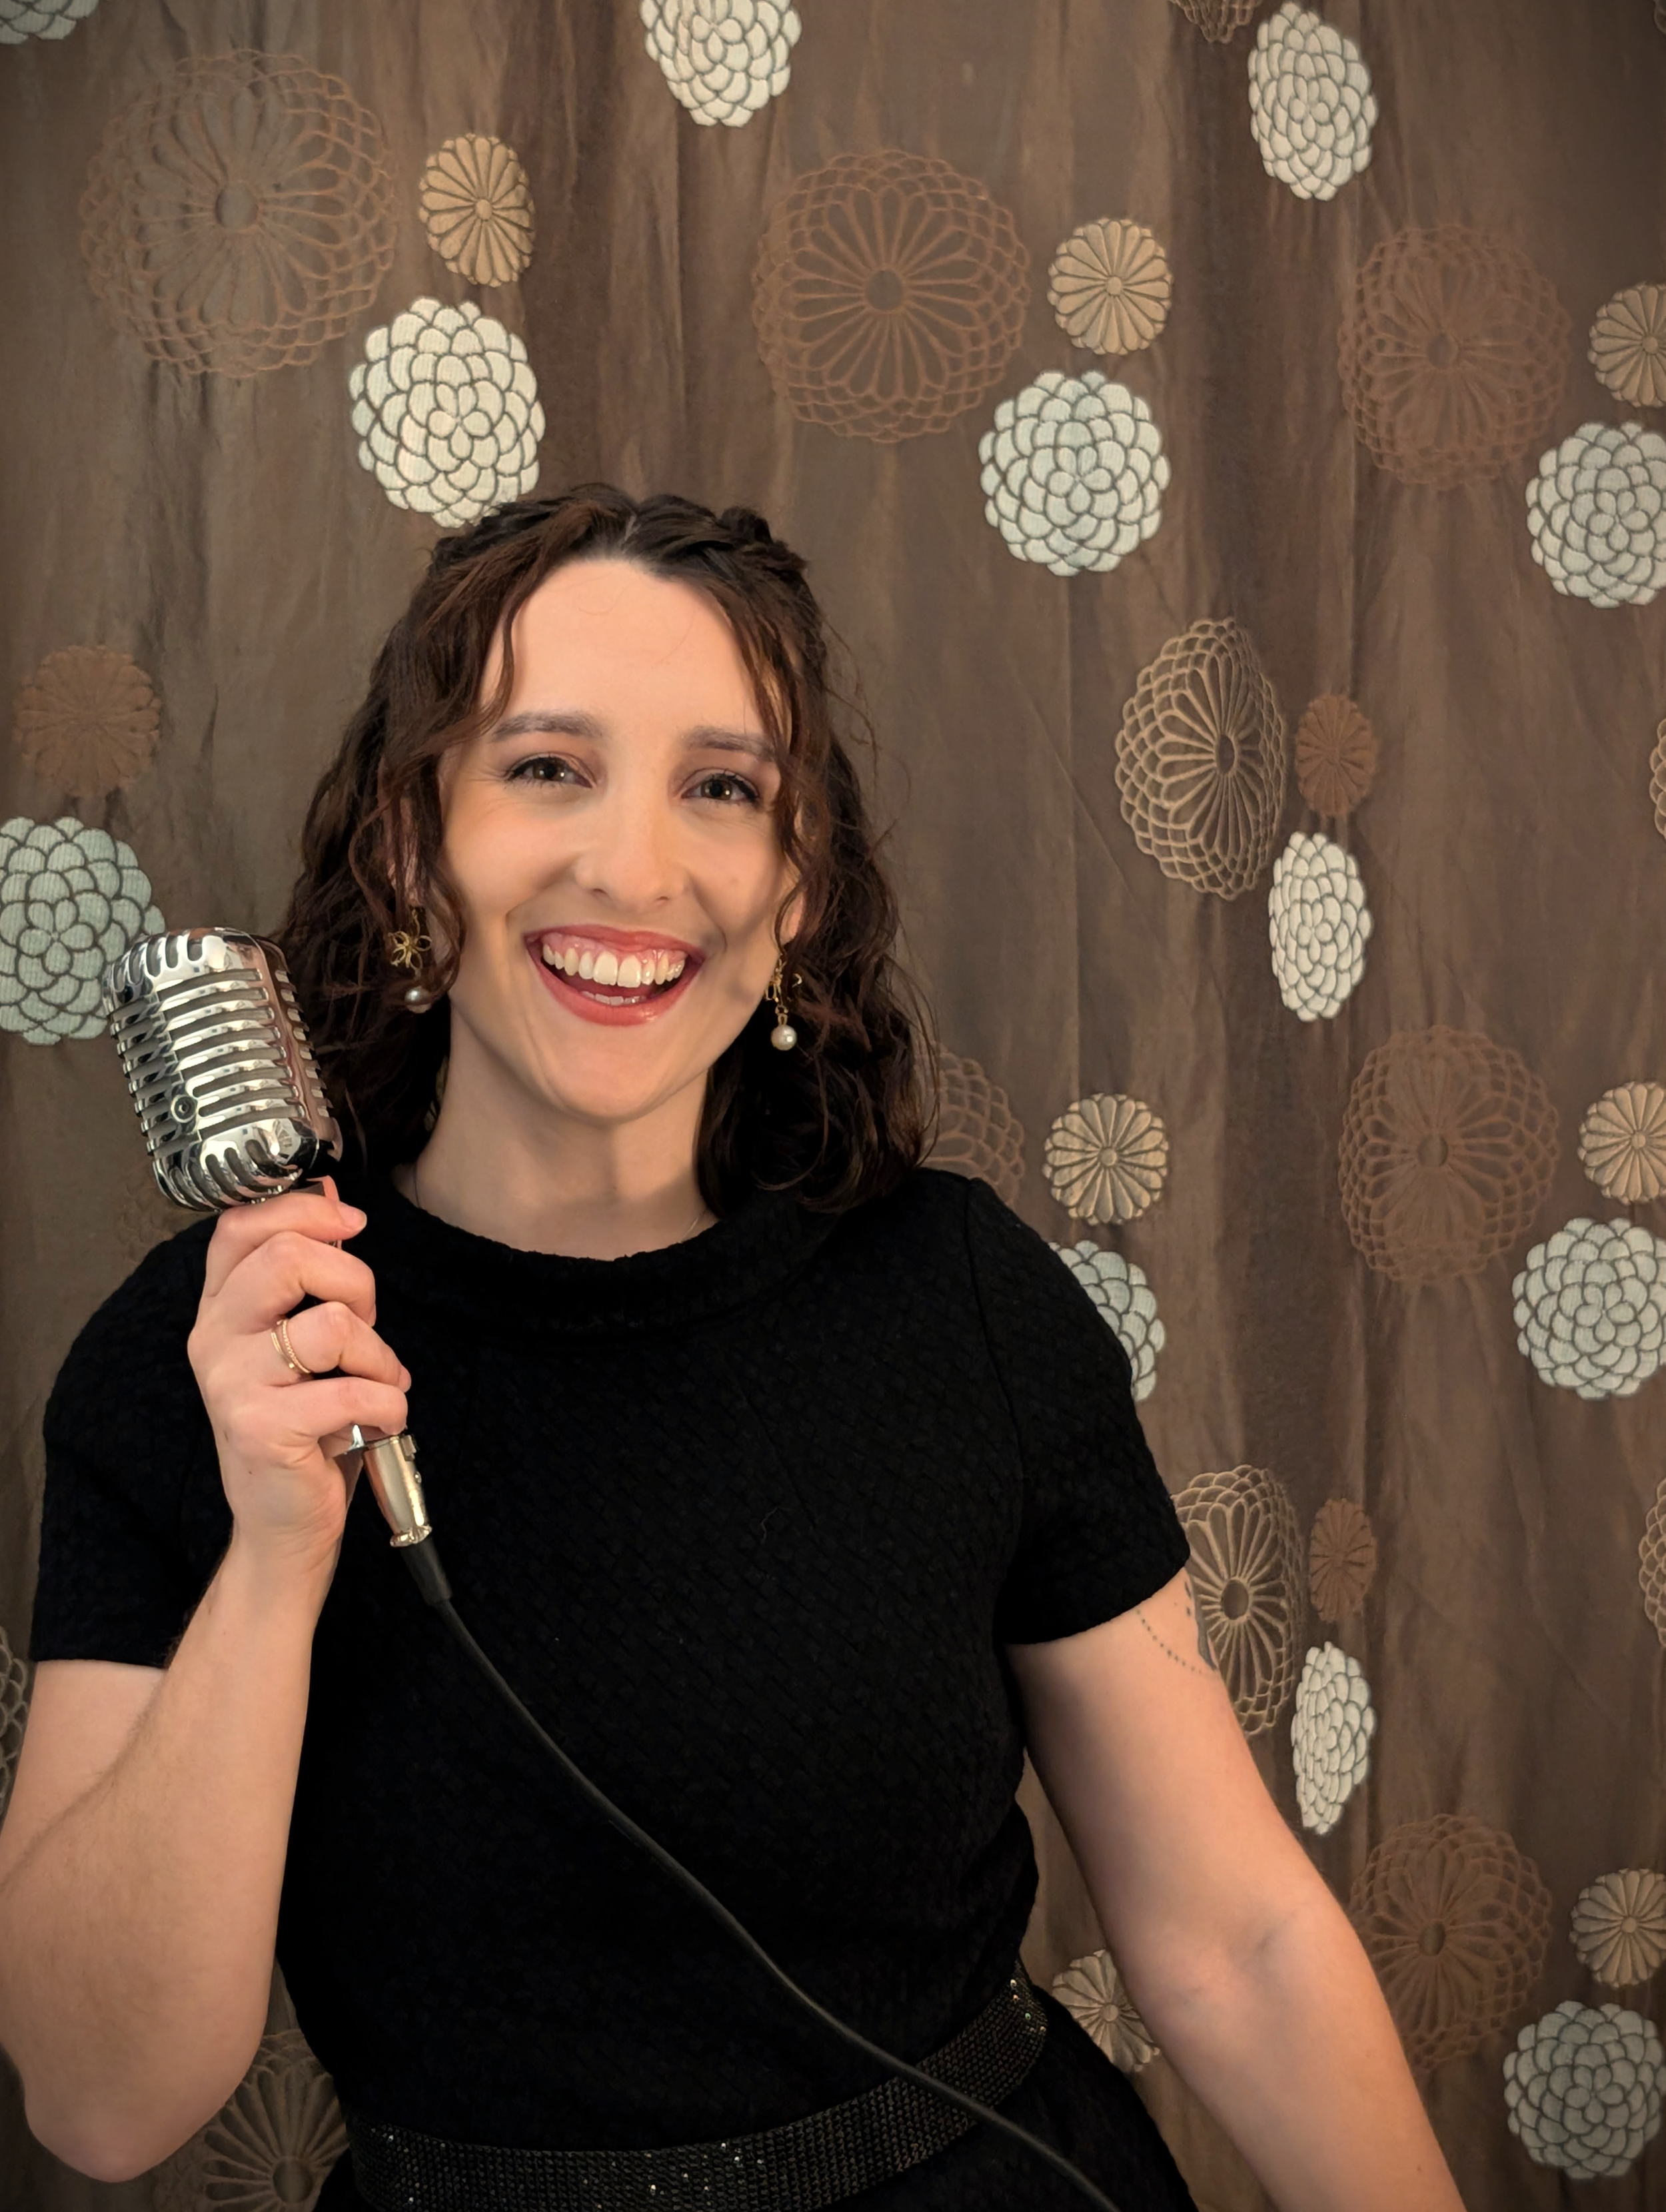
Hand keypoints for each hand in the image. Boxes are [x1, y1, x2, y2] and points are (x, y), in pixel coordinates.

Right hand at [187, 1178, 409, 1581]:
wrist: (283, 1520)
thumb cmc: (303, 1426)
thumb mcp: (304, 1339)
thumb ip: (311, 1273)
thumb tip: (332, 1195)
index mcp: (220, 1308)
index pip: (241, 1226)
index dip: (304, 1210)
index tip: (351, 1224)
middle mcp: (213, 1338)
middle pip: (289, 1258)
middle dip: (357, 1282)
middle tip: (368, 1324)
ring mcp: (231, 1383)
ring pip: (333, 1323)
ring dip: (380, 1355)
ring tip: (375, 1384)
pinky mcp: (260, 1428)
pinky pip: (352, 1390)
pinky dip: (389, 1404)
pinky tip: (376, 1422)